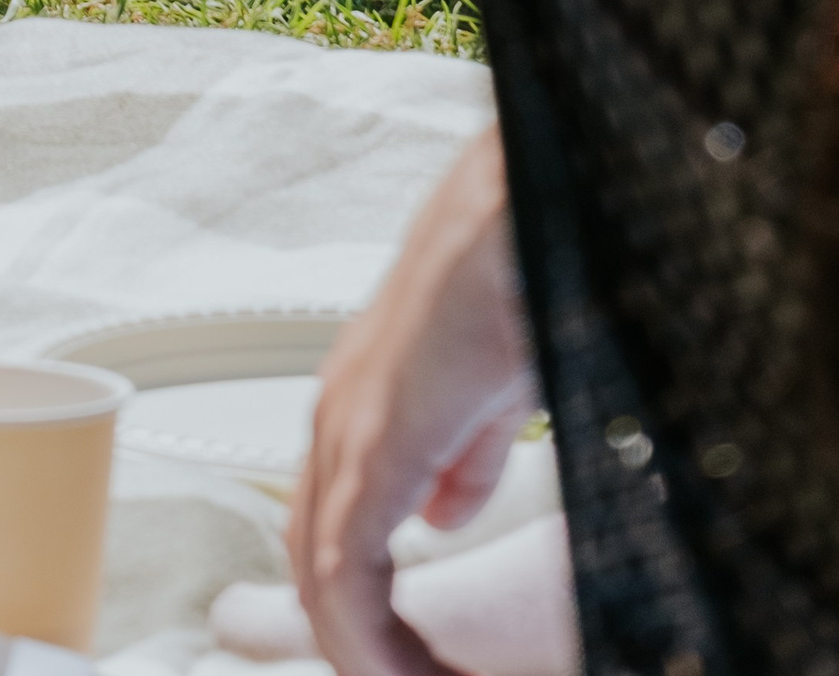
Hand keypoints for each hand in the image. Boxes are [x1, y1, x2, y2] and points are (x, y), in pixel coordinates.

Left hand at [290, 130, 538, 675]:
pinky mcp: (379, 433)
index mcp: (367, 404)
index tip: (412, 665)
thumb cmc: (516, 273)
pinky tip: (397, 668)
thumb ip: (462, 457)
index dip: (361, 610)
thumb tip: (438, 514)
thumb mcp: (491, 392)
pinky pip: (344, 558)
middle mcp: (339, 413)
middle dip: (356, 640)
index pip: (332, 529)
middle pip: (312, 555)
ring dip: (359, 646)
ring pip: (318, 567)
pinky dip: (363, 630)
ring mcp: (351, 422)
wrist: (526, 208)